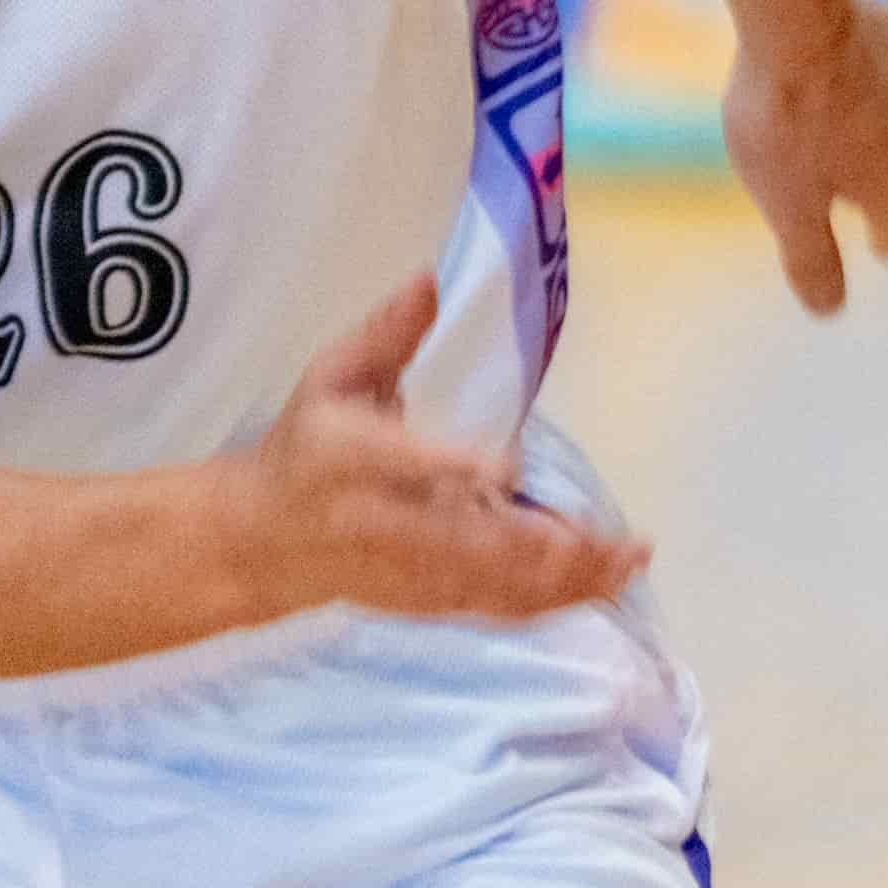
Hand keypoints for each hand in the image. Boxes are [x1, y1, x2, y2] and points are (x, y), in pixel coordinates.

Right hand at [232, 281, 644, 625]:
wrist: (259, 539)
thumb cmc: (307, 446)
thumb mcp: (332, 378)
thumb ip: (385, 334)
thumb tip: (433, 278)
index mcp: (351, 459)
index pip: (402, 464)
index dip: (453, 468)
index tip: (509, 467)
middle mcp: (379, 522)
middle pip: (457, 541)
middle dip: (531, 545)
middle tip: (602, 535)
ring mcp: (405, 572)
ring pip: (487, 584)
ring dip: (561, 579)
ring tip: (628, 559)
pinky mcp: (425, 601)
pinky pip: (492, 609)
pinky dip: (551, 603)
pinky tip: (607, 585)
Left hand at [726, 0, 887, 313]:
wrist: (796, 25)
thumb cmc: (787, 124)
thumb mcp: (787, 204)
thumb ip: (811, 258)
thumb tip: (830, 311)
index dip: (887, 238)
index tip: (879, 248)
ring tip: (879, 105)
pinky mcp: (887, 24)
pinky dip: (886, 46)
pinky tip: (866, 41)